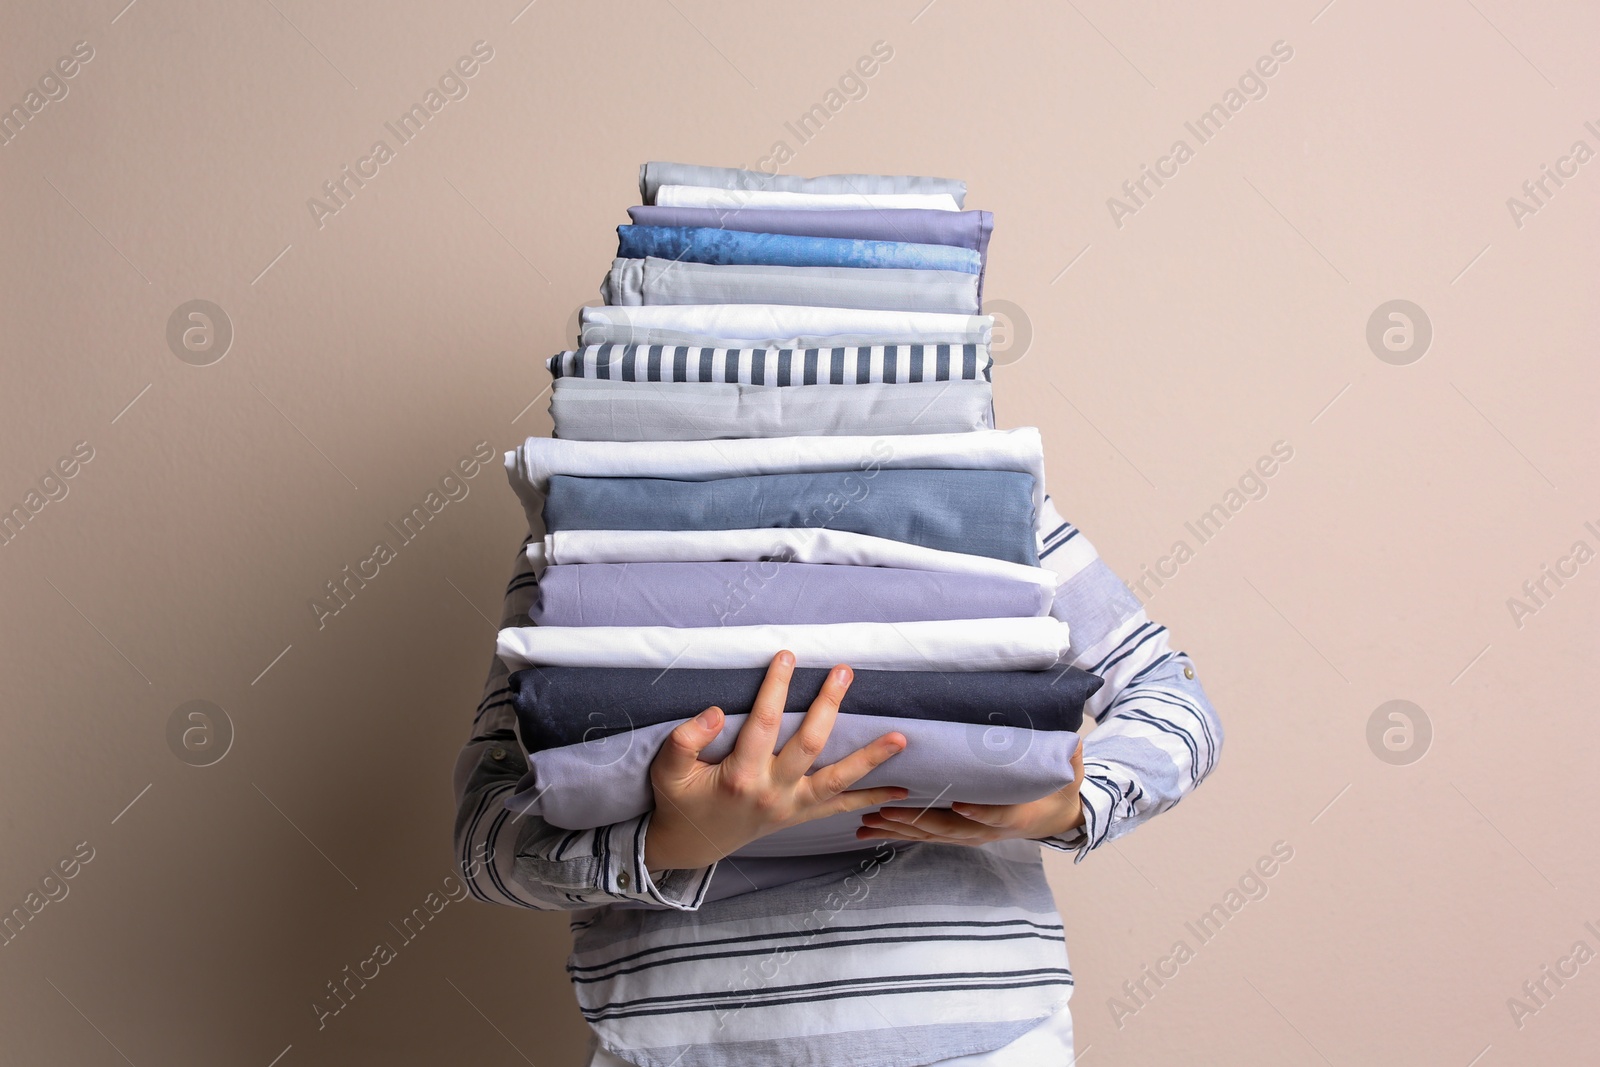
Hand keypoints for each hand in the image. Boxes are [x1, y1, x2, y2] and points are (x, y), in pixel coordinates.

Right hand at [643, 651, 908, 870]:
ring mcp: (791, 806)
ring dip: (870, 758)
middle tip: (844, 672)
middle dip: (829, 706)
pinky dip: (871, 799)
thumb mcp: (666, 771)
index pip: (764, 722)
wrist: (691, 845)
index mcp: (739, 775)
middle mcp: (772, 791)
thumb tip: (715, 712)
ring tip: (900, 738)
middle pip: (810, 744)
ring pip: (837, 780)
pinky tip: (901, 790)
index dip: (776, 687)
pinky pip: (840, 808)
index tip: (788, 655)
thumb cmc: (680, 801)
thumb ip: (684, 740)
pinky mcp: (800, 815)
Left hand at [856, 736, 1085, 845]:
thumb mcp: (1068, 775)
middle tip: (886, 811)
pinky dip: (899, 833)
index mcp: (1013, 816)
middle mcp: (986, 831)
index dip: (978, 813)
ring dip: (898, 830)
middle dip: (915, 822)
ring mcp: (970, 834)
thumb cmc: (1057, 792)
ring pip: (930, 836)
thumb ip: (1068, 759)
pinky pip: (926, 835)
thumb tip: (1073, 739)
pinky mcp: (959, 833)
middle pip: (949, 830)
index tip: (959, 805)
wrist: (1055, 818)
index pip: (994, 816)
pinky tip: (872, 828)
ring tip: (867, 823)